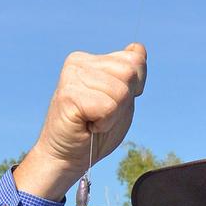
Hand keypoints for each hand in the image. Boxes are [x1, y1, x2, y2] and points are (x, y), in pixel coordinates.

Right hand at [14, 44, 146, 200]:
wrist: (67, 158)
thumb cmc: (94, 133)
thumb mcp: (121, 101)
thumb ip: (131, 76)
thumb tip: (138, 48)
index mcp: (92, 60)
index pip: (135, 60)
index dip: (133, 89)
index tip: (111, 105)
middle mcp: (79, 61)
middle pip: (130, 73)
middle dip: (123, 102)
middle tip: (101, 115)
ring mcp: (71, 76)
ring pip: (121, 92)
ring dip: (113, 116)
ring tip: (93, 121)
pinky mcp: (68, 94)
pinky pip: (108, 107)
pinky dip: (104, 124)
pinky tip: (87, 126)